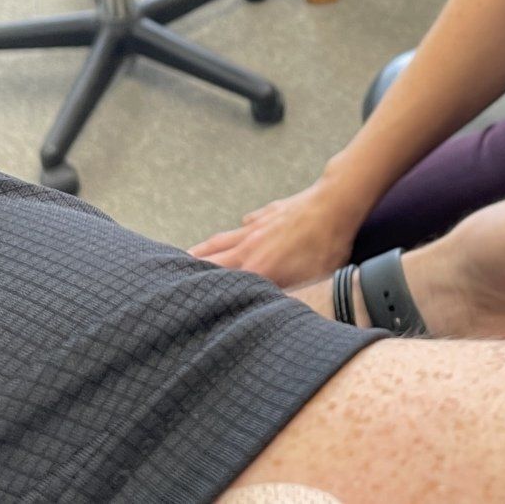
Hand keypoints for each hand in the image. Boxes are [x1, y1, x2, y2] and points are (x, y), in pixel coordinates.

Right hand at [193, 179, 367, 287]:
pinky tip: (238, 233)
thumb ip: (283, 289)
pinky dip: (236, 232)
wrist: (334, 203)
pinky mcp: (266, 214)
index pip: (219, 281)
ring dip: (203, 250)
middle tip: (170, 278)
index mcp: (257, 266)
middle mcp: (249, 246)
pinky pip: (244, 225)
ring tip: (187, 256)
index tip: (185, 298)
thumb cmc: (326, 244)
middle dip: (189, 270)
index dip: (201, 290)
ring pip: (221, 240)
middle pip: (211, 259)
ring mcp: (256, 227)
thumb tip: (267, 302)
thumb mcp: (308, 279)